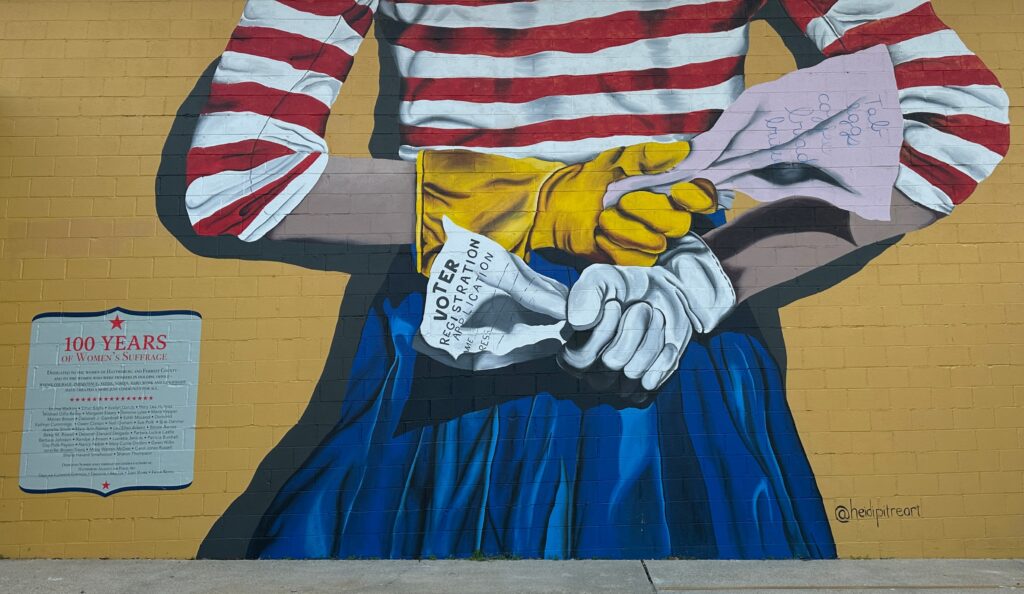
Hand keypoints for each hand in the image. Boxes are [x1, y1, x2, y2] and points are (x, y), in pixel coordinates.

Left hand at [531, 142, 717, 265]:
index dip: (698, 197)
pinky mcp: (632, 261)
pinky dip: (614, 246)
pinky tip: (599, 235)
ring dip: (626, 229)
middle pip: (680, 223)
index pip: (701, 197)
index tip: (678, 190)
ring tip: (603, 216)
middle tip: (623, 200)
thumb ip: (648, 156)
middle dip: (651, 211)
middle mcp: (666, 218)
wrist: (559, 206)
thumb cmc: (593, 178)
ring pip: (657, 244)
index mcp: (670, 191)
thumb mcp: (618, 160)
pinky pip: (635, 260)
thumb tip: (682, 150)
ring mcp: (650, 242)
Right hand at [558, 233, 736, 400]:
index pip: (580, 357)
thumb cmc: (624, 286)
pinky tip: (665, 340)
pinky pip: (655, 380)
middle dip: (633, 328)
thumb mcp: (602, 278)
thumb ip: (586, 295)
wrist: (664, 292)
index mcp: (572, 350)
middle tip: (641, 306)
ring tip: (653, 318)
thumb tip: (579, 323)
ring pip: (635, 372)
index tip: (615, 303)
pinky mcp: (646, 386)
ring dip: (651, 337)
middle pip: (612, 363)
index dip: (603, 330)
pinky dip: (665, 355)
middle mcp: (592, 373)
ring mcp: (620, 384)